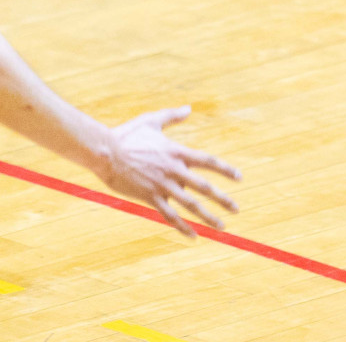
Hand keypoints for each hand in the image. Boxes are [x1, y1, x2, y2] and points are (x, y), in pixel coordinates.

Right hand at [97, 106, 240, 237]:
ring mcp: (162, 185)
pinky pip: (170, 216)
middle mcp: (174, 170)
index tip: (239, 178)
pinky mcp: (150, 197)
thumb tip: (188, 108)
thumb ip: (172, 116)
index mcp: (176, 152)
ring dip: (208, 217)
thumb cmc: (126, 134)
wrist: (106, 152)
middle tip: (237, 209)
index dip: (225, 169)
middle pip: (204, 187)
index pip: (208, 161)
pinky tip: (194, 236)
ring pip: (191, 205)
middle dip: (223, 199)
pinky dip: (182, 227)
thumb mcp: (151, 121)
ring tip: (222, 226)